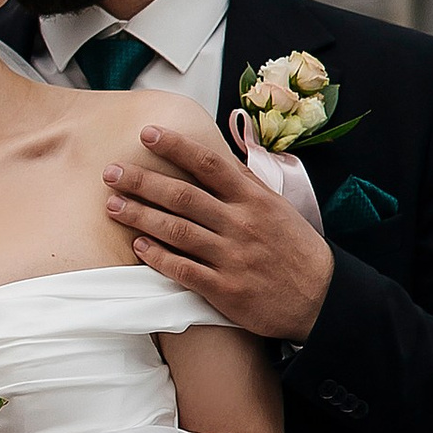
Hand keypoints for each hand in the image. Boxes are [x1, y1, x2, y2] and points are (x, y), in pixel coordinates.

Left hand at [104, 120, 335, 342]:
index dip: (175, 146)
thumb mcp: (277, 207)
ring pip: (177, 231)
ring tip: (112, 205)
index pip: (208, 164)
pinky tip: (137, 247)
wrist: (320, 297)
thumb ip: (244, 182)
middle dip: (142, 181)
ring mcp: (232, 257)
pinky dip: (158, 258)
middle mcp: (241, 224)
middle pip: (183, 196)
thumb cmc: (293, 248)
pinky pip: (184, 270)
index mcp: (254, 199)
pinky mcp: (225, 289)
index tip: (146, 134)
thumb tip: (217, 154)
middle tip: (111, 172)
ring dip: (140, 216)